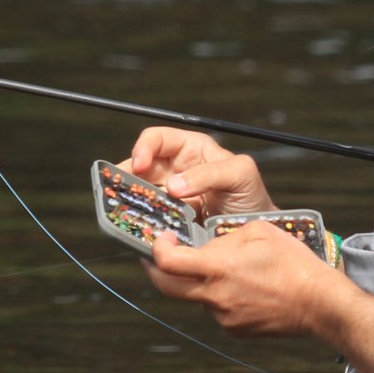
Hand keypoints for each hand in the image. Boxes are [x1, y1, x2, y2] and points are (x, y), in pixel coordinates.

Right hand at [124, 126, 275, 215]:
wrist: (253, 233)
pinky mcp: (165, 220)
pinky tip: (138, 225)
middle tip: (120, 191)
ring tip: (122, 209)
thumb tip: (174, 186)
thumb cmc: (250, 197)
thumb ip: (210, 173)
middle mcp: (174, 170)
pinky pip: (145, 217)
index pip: (157, 139)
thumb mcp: (240, 174)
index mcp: (190, 150)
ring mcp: (168, 197)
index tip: (140, 166)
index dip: (143, 148)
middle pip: (139, 167)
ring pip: (137, 193)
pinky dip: (138, 221)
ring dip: (129, 200)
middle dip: (126, 177)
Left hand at [142, 220, 335, 336]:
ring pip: (195, 296)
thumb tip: (205, 248)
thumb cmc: (294, 263)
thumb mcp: (259, 231)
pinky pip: (215, 309)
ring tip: (228, 268)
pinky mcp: (233, 329)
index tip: (163, 239)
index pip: (168, 263)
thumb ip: (224, 238)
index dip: (157, 248)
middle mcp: (215, 296)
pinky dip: (219, 296)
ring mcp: (223, 317)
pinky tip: (243, 287)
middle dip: (155, 269)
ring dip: (198, 281)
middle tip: (158, 256)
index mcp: (219, 269)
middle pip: (166, 287)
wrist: (319, 304)